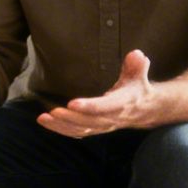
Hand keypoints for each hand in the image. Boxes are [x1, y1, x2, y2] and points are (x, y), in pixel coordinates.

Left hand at [38, 50, 155, 137]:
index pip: (105, 107)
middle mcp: (111, 118)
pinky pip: (77, 133)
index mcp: (122, 104)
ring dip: (60, 125)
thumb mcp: (138, 75)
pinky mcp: (94, 129)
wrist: (144, 110)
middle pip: (89, 122)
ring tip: (43, 118)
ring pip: (80, 130)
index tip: (72, 103)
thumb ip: (136, 65)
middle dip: (70, 118)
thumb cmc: (136, 88)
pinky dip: (61, 129)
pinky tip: (46, 122)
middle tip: (53, 112)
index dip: (90, 106)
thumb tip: (137, 54)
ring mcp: (102, 126)